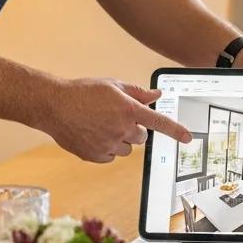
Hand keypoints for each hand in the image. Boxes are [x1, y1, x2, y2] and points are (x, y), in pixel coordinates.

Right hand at [39, 78, 191, 162]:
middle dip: (134, 129)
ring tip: (101, 125)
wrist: (54, 105)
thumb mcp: (113, 85)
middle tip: (116, 118)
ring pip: (126, 149)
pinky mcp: (95, 156)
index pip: (159, 122)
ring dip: (120, 140)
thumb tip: (156, 94)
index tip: (188, 138)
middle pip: (141, 137)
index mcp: (128, 110)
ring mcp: (108, 144)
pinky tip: (93, 134)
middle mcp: (121, 129)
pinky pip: (110, 157)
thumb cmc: (83, 92)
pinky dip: (106, 149)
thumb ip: (137, 92)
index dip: (176, 131)